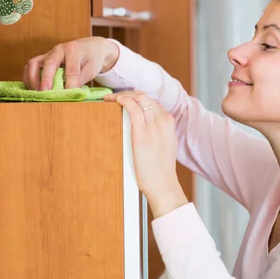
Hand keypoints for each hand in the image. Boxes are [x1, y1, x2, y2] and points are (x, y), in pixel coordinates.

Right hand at [23, 37, 119, 89]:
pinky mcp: (42, 58)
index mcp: (74, 50)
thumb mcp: (92, 69)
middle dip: (46, 79)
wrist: (89, 48)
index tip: (69, 95)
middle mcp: (59, 49)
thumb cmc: (92, 59)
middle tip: (45, 92)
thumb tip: (69, 92)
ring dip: (33, 78)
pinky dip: (28, 77)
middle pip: (49, 63)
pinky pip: (30, 66)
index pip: (71, 69)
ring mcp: (48, 53)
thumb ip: (81, 79)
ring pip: (34, 63)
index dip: (70, 84)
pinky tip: (31, 88)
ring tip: (37, 92)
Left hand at [104, 91, 187, 217]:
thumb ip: (159, 133)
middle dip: (128, 93)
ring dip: (122, 95)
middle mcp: (163, 121)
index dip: (136, 98)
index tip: (125, 101)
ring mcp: (154, 126)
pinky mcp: (142, 133)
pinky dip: (122, 100)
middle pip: (144, 96)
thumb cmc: (161, 170)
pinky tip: (114, 101)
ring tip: (110, 100)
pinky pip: (132, 107)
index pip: (152, 102)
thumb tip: (147, 129)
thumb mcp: (166, 146)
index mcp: (169, 123)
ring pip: (138, 98)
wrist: (163, 184)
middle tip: (114, 98)